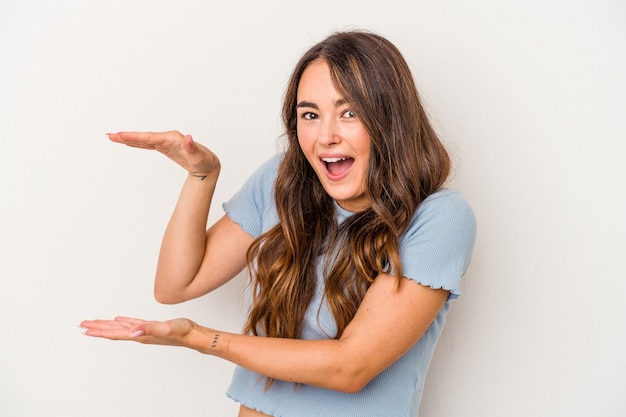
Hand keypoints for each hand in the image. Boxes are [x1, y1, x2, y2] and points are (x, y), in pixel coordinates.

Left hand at [80, 316, 196, 347]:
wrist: (194, 335)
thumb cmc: (182, 332)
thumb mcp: (166, 328)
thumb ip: (150, 329)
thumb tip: (133, 331)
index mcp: (140, 335)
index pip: (115, 333)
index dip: (99, 331)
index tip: (85, 330)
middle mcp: (140, 334)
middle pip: (114, 332)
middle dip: (97, 328)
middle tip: (82, 325)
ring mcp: (145, 331)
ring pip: (121, 328)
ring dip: (107, 326)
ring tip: (95, 324)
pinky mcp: (151, 327)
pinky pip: (132, 324)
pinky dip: (123, 322)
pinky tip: (119, 320)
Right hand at [107, 131, 220, 174]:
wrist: (207, 164)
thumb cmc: (204, 161)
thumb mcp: (199, 157)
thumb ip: (192, 148)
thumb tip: (188, 138)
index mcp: (173, 138)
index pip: (151, 137)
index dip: (136, 137)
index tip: (122, 135)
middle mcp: (168, 138)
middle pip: (144, 137)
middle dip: (127, 136)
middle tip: (111, 135)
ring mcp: (165, 142)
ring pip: (144, 140)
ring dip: (129, 139)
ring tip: (113, 137)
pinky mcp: (164, 148)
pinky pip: (148, 144)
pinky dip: (137, 143)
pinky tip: (127, 143)